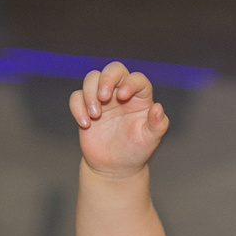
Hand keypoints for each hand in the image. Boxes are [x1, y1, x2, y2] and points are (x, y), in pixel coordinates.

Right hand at [72, 61, 170, 180]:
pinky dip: (77, 107)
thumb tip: (158, 108)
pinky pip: (77, 96)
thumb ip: (158, 124)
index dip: (130, 82)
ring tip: (95, 115)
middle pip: (114, 69)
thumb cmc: (136, 150)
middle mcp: (121, 92)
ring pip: (92, 78)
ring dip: (90, 92)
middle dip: (106, 79)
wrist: (115, 166)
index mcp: (140, 97)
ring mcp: (102, 99)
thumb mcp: (150, 139)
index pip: (136, 79)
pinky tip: (85, 124)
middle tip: (103, 98)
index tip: (123, 96)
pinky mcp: (86, 107)